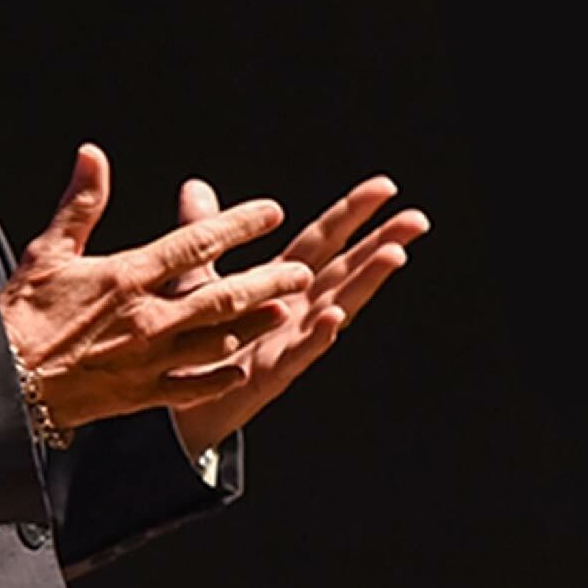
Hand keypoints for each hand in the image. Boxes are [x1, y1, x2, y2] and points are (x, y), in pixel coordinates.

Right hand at [0, 145, 310, 430]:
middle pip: (223, 296)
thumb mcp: (48, 251)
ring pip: (217, 340)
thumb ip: (80, 203)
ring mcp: (148, 360)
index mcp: (127, 277)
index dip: (238, 225)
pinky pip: (192, 387)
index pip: (195, 243)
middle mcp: (147, 318)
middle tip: (302, 270)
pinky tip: (240, 366)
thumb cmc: (22, 315)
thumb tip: (92, 154)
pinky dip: (219, 376)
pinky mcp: (141, 394)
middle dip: (268, 280)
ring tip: (285, 310)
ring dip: (255, 325)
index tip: (271, 212)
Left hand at [167, 174, 424, 456]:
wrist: (170, 400)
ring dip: (366, 281)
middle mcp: (295, 309)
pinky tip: (335, 315)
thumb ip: (203, 232)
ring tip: (395, 255)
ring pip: (336, 306)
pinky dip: (319, 334)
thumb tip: (197, 187)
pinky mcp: (272, 373)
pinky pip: (299, 352)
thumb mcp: (196, 276)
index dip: (352, 213)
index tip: (386, 187)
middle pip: (344, 269)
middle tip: (417, 220)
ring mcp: (289, 340)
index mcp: (281, 282)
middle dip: (381, 243)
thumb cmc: (190, 337)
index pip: (323, 240)